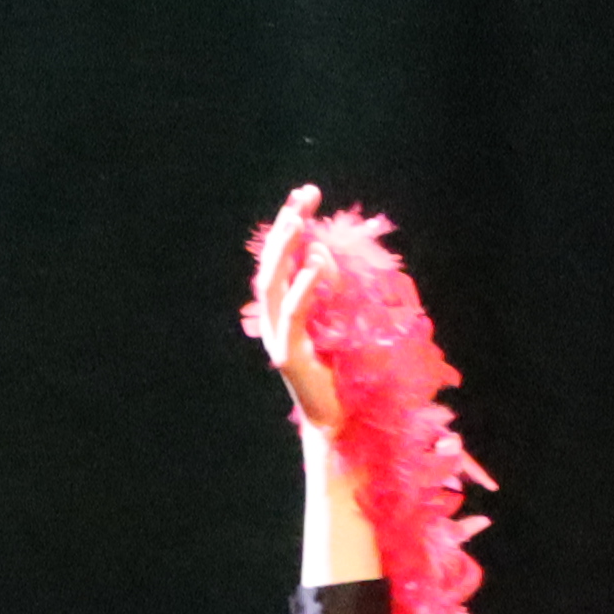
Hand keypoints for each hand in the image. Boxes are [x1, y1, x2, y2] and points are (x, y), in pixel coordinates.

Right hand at [244, 186, 348, 433]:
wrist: (338, 419)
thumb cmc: (342, 370)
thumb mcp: (338, 320)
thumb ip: (329, 289)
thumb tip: (321, 253)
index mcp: (283, 308)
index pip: (282, 257)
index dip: (290, 224)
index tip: (306, 195)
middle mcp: (274, 319)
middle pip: (272, 264)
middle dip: (286, 227)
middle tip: (303, 197)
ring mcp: (278, 337)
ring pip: (273, 285)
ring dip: (285, 251)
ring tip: (298, 221)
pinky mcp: (289, 355)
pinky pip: (295, 315)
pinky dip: (303, 288)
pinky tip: (313, 264)